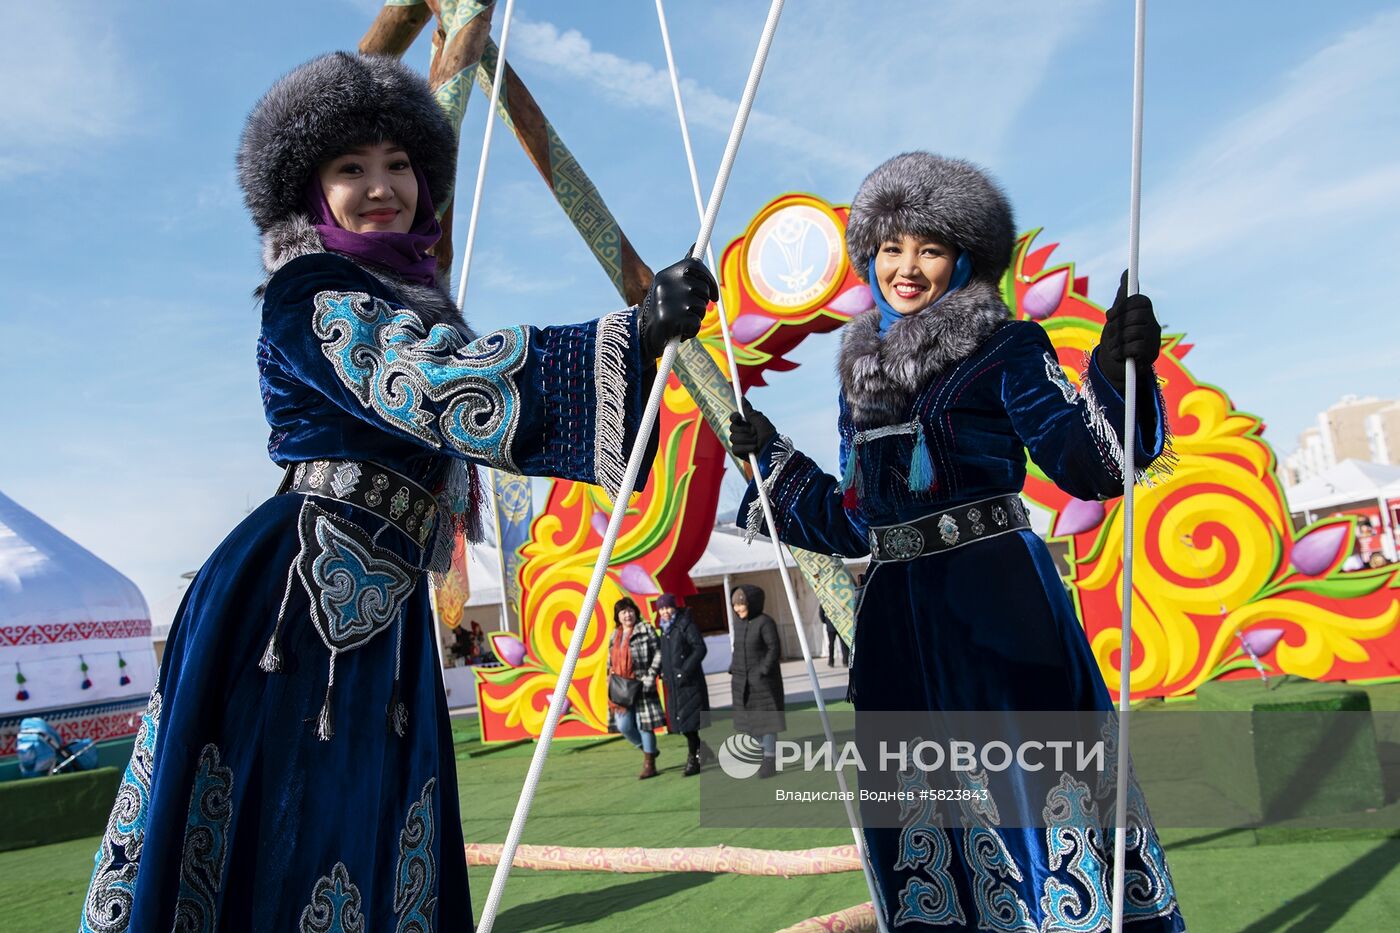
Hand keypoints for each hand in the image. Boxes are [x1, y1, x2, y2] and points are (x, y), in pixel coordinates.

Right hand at [640, 255, 716, 357]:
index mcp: (664, 275)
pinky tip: (680, 331)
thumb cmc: (663, 311)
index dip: (709, 280)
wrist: (642, 337)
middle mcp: (665, 285)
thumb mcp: (669, 286)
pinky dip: (692, 330)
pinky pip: (696, 323)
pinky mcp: (671, 320)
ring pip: (701, 307)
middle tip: (689, 311)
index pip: (695, 265)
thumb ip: (684, 270)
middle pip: (702, 288)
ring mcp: (668, 302)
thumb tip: (694, 246)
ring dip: (696, 316)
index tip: (714, 295)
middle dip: (702, 302)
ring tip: (681, 320)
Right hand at [727, 400, 775, 457]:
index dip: (734, 417)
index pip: (734, 418)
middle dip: (745, 431)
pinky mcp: (739, 453)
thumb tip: (742, 398)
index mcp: (746, 423)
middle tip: (756, 433)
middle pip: (732, 428)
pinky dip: (745, 449)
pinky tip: (754, 449)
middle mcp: (742, 432)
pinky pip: (735, 449)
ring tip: (757, 442)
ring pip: (733, 438)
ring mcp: (739, 442)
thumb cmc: (769, 435)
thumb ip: (749, 411)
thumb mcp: (760, 420)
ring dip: (747, 440)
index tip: (739, 417)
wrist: (773, 451)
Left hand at [1097, 270, 1160, 390]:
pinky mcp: (1151, 355)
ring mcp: (1154, 340)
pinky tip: (1120, 355)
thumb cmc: (1116, 336)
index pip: (1139, 300)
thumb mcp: (1117, 315)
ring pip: (1132, 333)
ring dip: (1116, 341)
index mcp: (1146, 313)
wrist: (1116, 364)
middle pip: (1134, 316)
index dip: (1121, 307)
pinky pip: (1134, 348)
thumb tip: (1127, 272)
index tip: (1109, 316)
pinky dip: (1121, 352)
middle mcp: (1153, 324)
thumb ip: (1122, 296)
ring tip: (1114, 346)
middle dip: (1117, 326)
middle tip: (1111, 334)